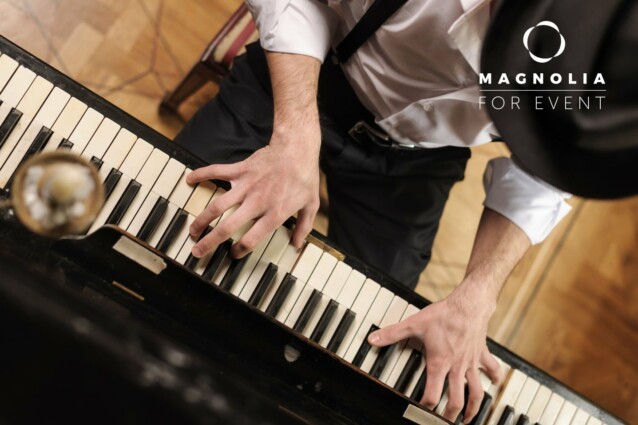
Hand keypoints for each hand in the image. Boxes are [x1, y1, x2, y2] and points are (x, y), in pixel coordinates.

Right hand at [187, 124, 320, 258]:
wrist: (296, 148)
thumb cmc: (305, 177)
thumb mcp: (311, 205)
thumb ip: (303, 227)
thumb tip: (297, 244)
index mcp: (273, 214)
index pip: (251, 239)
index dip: (239, 250)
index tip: (233, 254)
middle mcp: (256, 203)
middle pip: (227, 227)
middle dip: (209, 242)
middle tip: (197, 251)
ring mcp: (246, 186)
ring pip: (217, 206)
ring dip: (201, 219)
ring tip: (192, 230)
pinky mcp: (240, 170)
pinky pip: (217, 172)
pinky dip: (201, 174)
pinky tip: (189, 180)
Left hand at [368, 282, 501, 422]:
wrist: (469, 304)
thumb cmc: (444, 314)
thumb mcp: (414, 323)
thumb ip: (392, 333)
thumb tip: (373, 339)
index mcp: (439, 363)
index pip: (432, 394)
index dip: (425, 406)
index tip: (420, 411)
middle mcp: (457, 367)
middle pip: (456, 400)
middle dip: (450, 415)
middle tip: (445, 421)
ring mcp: (471, 362)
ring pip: (476, 392)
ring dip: (473, 407)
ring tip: (469, 418)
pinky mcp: (482, 354)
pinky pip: (492, 370)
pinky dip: (495, 378)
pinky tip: (494, 384)